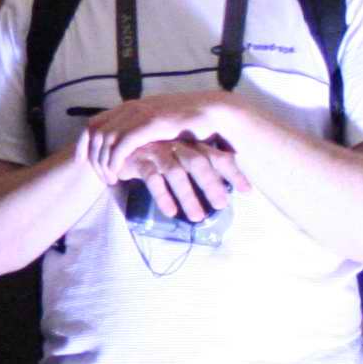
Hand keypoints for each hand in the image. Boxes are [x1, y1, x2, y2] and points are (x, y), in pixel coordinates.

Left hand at [79, 90, 250, 179]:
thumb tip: (127, 144)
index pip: (95, 122)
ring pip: (106, 139)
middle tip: (100, 177)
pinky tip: (119, 174)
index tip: (82, 161)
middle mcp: (131, 107)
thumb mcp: (158, 125)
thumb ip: (141, 130)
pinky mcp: (151, 124)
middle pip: (95, 132)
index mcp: (130, 106)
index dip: (84, 142)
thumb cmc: (189, 122)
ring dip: (103, 162)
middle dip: (92, 157)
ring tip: (111, 179)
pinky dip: (115, 161)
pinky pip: (122, 144)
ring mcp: (140, 114)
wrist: (213, 112)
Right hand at [118, 135, 246, 222]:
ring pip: (176, 172)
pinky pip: (152, 178)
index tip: (247, 192)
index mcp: (191, 145)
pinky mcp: (138, 160)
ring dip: (188, 196)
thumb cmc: (153, 158)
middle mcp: (177, 146)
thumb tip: (222, 194)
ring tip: (197, 217)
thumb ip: (198, 172)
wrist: (115, 148)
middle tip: (221, 206)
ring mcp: (157, 151)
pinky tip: (170, 212)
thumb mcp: (179, 162)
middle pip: (199, 163)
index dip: (234, 173)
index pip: (218, 157)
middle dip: (212, 184)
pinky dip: (162, 195)